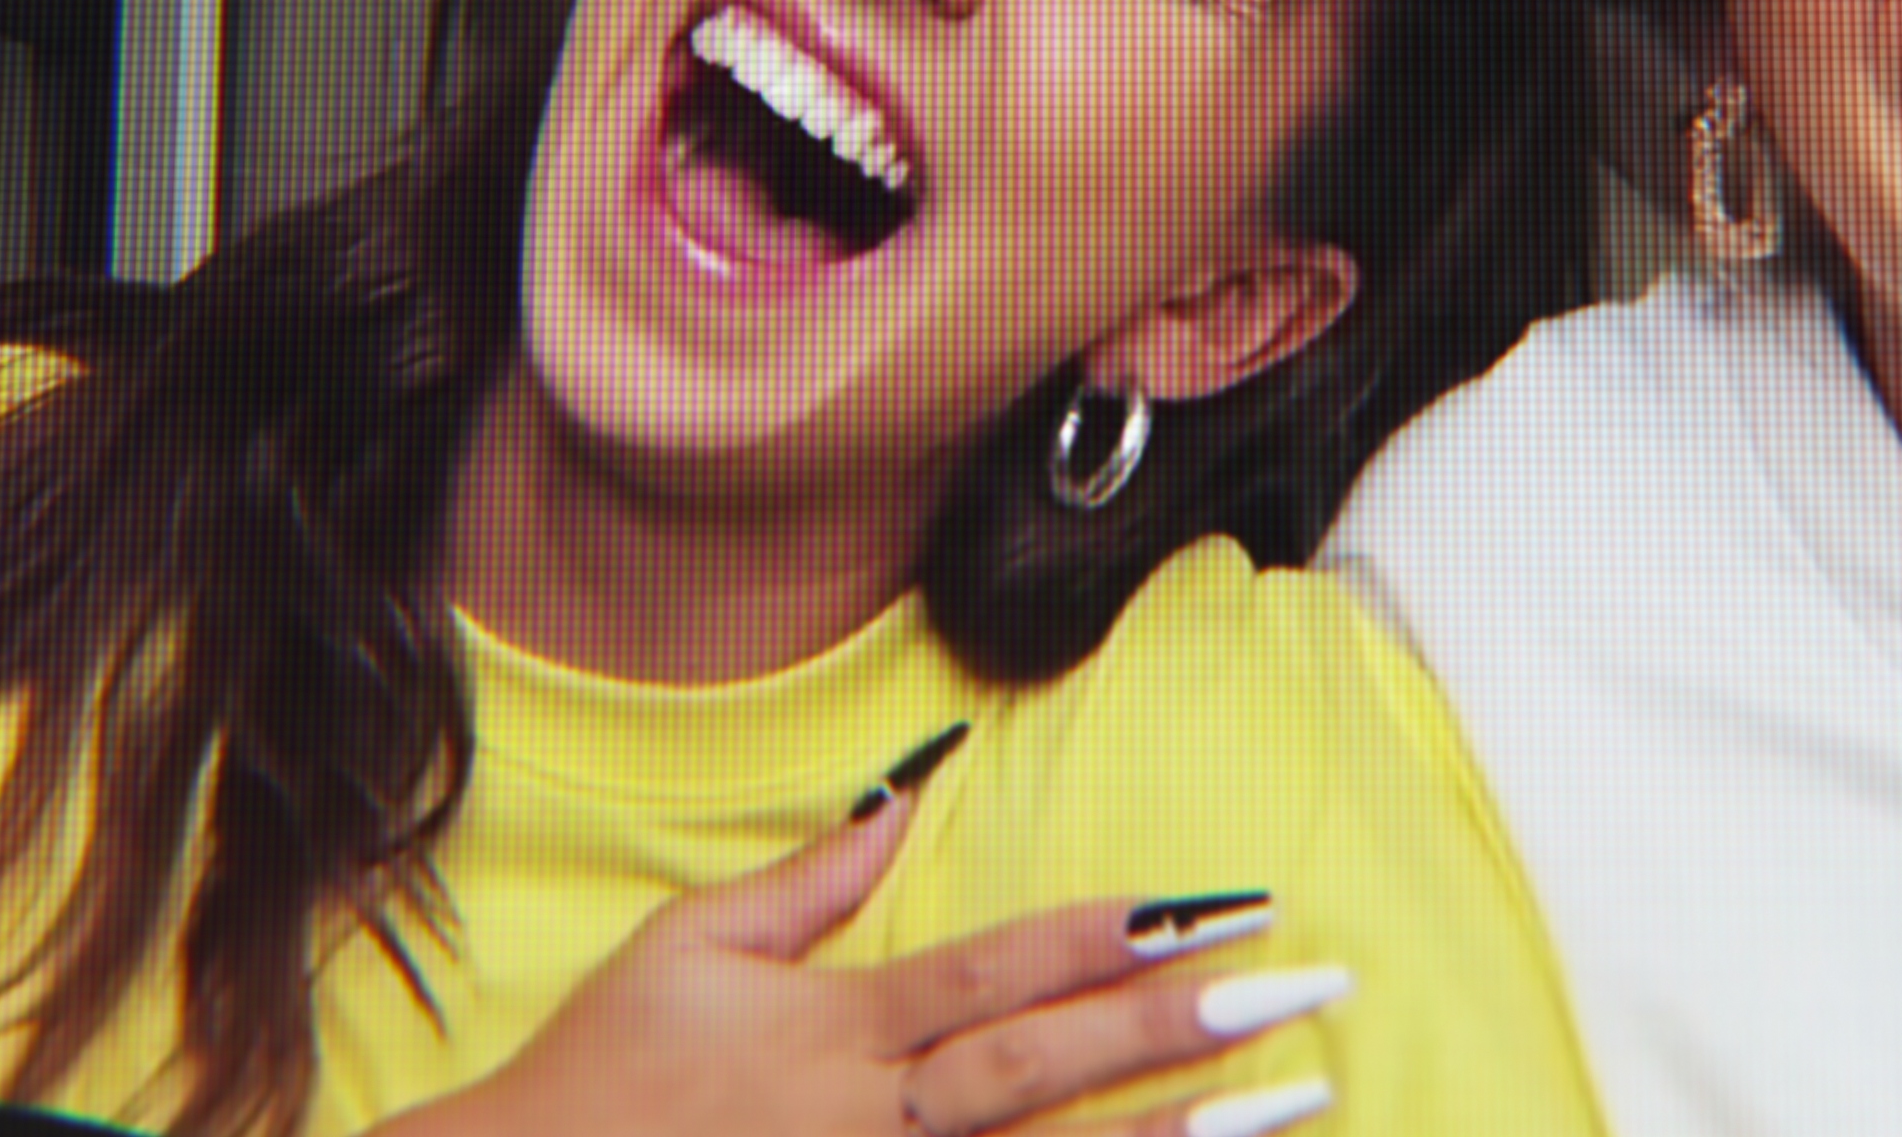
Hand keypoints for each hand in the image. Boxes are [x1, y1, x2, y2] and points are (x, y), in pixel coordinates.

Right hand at [380, 786, 1342, 1136]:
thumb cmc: (603, 1073)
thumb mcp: (685, 950)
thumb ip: (804, 882)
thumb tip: (901, 796)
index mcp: (839, 1029)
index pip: (997, 971)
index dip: (1105, 937)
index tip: (1205, 906)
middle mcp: (876, 1118)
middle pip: (1048, 1067)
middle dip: (1178, 1028)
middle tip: (1298, 988)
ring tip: (1288, 1109)